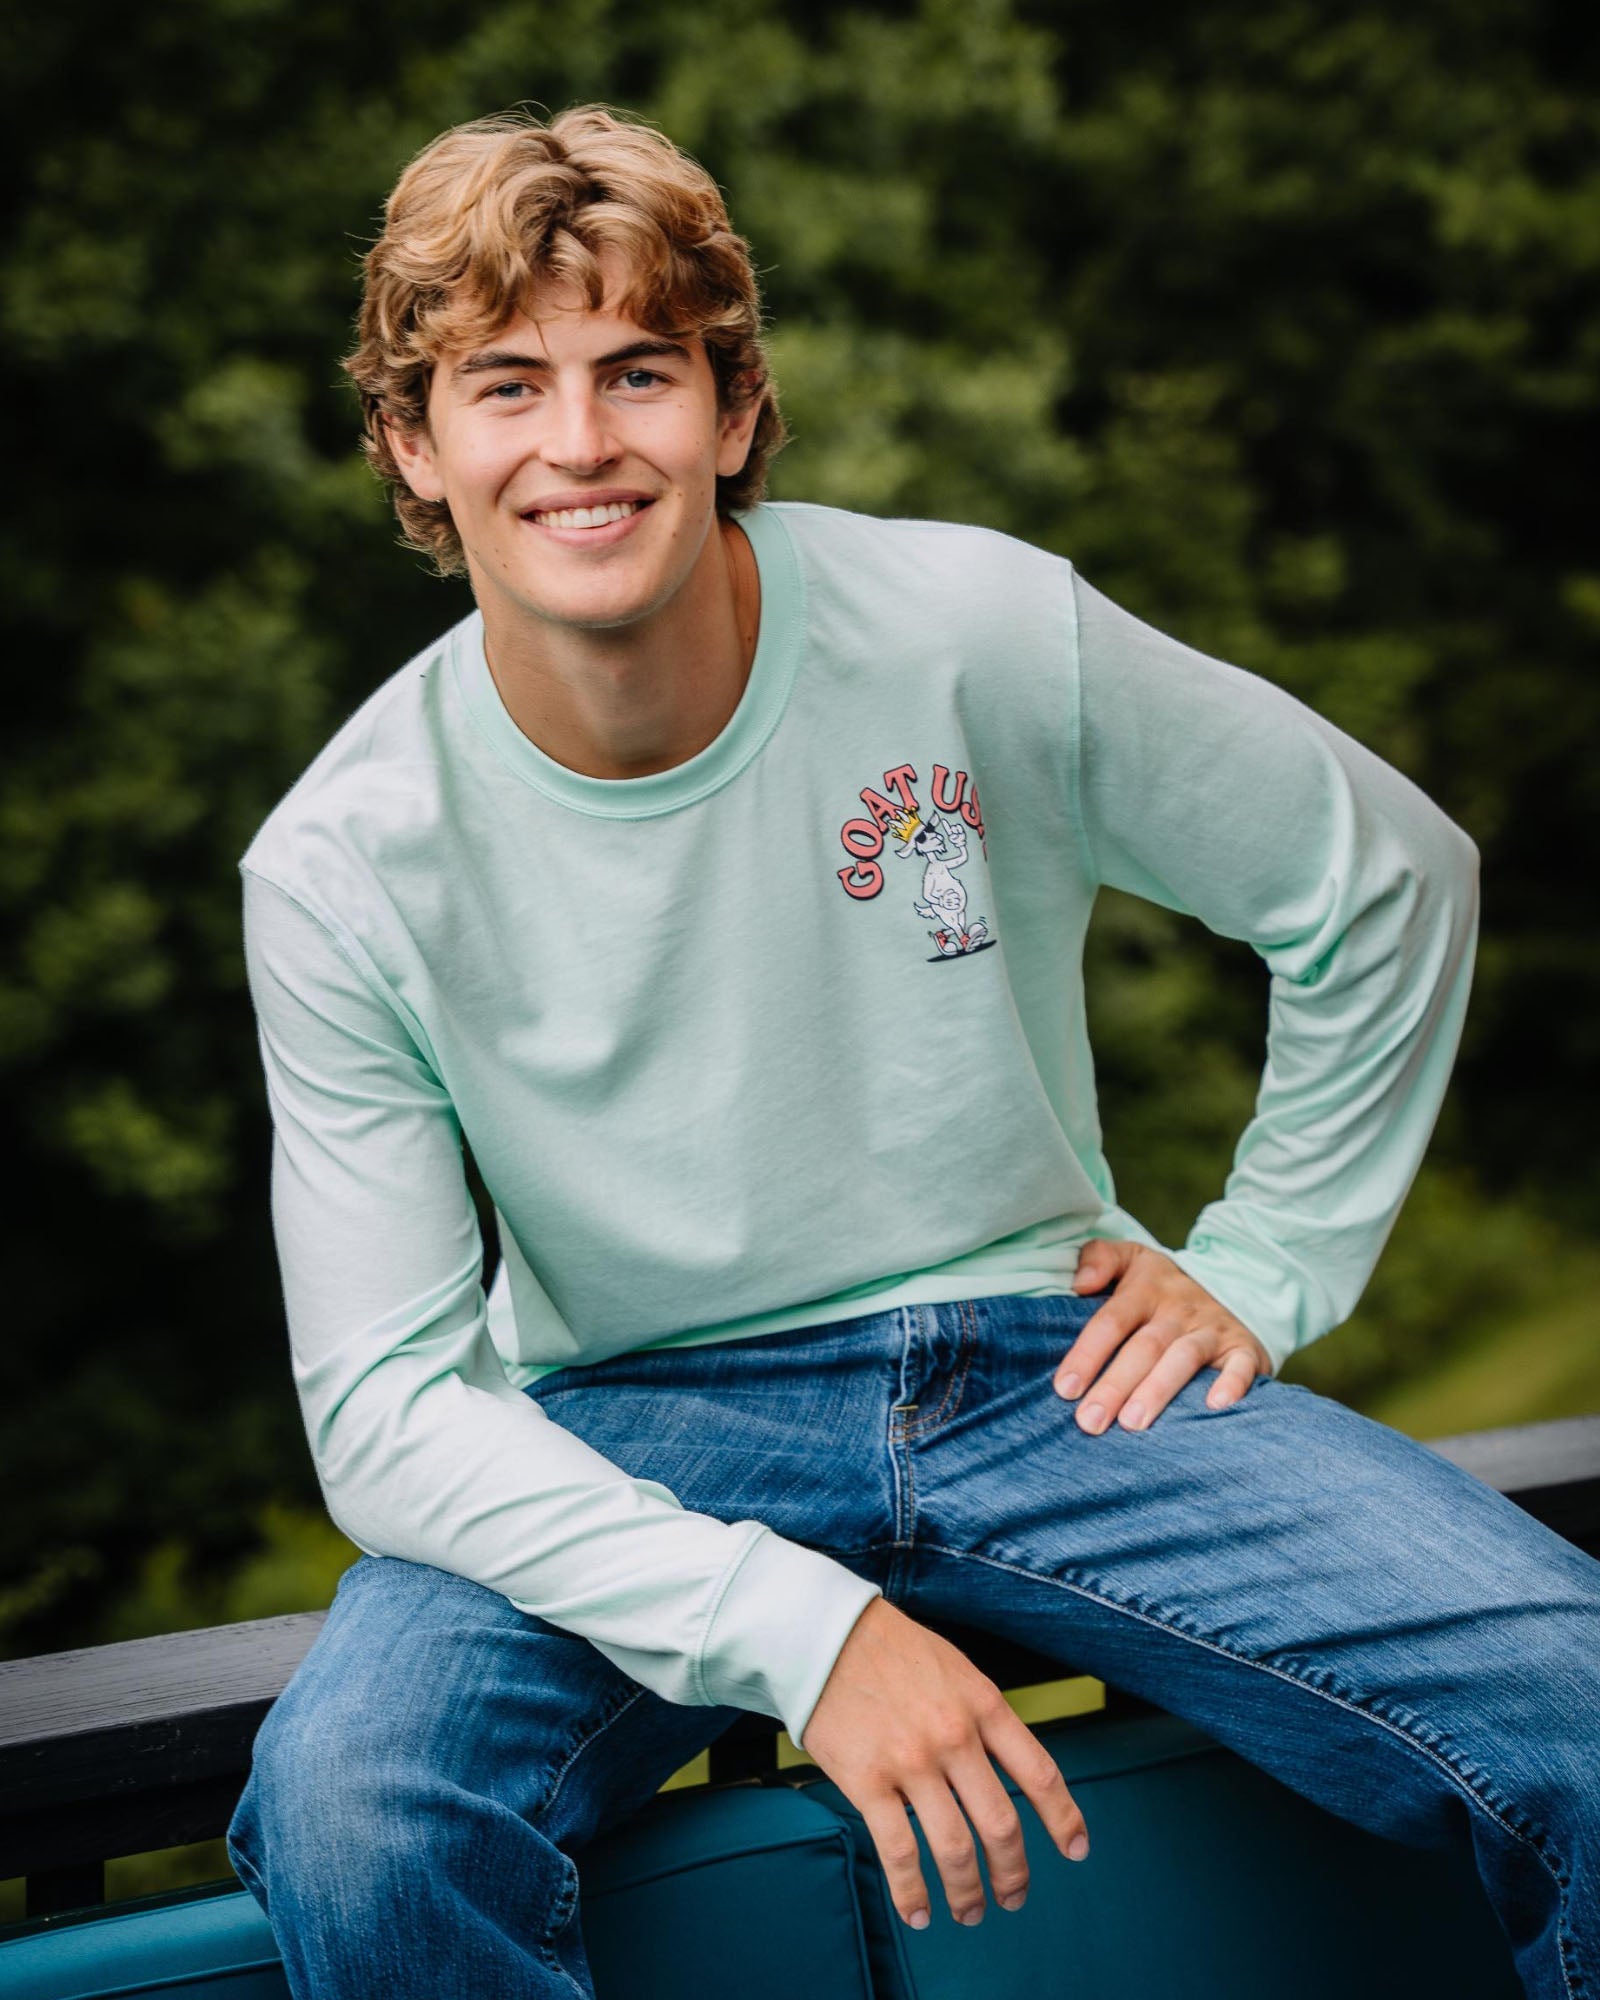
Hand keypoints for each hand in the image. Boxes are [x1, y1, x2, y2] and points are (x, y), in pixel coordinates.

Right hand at [801, 1597, 1089, 1929]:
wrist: (824, 1635)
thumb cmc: (892, 1650)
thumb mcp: (955, 1669)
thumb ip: (983, 1716)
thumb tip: (1005, 1772)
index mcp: (982, 1704)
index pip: (1039, 1772)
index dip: (1063, 1818)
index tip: (1076, 1850)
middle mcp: (954, 1736)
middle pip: (1001, 1824)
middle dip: (1013, 1873)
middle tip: (1013, 1898)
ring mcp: (911, 1761)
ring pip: (955, 1848)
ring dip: (968, 1893)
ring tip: (970, 1913)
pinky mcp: (867, 1781)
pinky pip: (899, 1852)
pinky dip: (912, 1894)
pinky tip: (920, 1913)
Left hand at [1056, 1238, 1273, 1432]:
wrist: (1231, 1284)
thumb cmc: (1160, 1287)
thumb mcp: (1131, 1259)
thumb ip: (1099, 1259)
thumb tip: (1079, 1283)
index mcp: (1145, 1288)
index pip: (1111, 1321)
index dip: (1087, 1354)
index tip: (1065, 1389)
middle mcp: (1179, 1307)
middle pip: (1144, 1346)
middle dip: (1115, 1385)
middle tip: (1090, 1421)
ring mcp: (1213, 1328)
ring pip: (1184, 1358)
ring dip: (1158, 1390)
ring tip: (1133, 1423)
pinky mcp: (1243, 1348)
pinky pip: (1241, 1365)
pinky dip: (1232, 1384)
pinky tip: (1213, 1407)